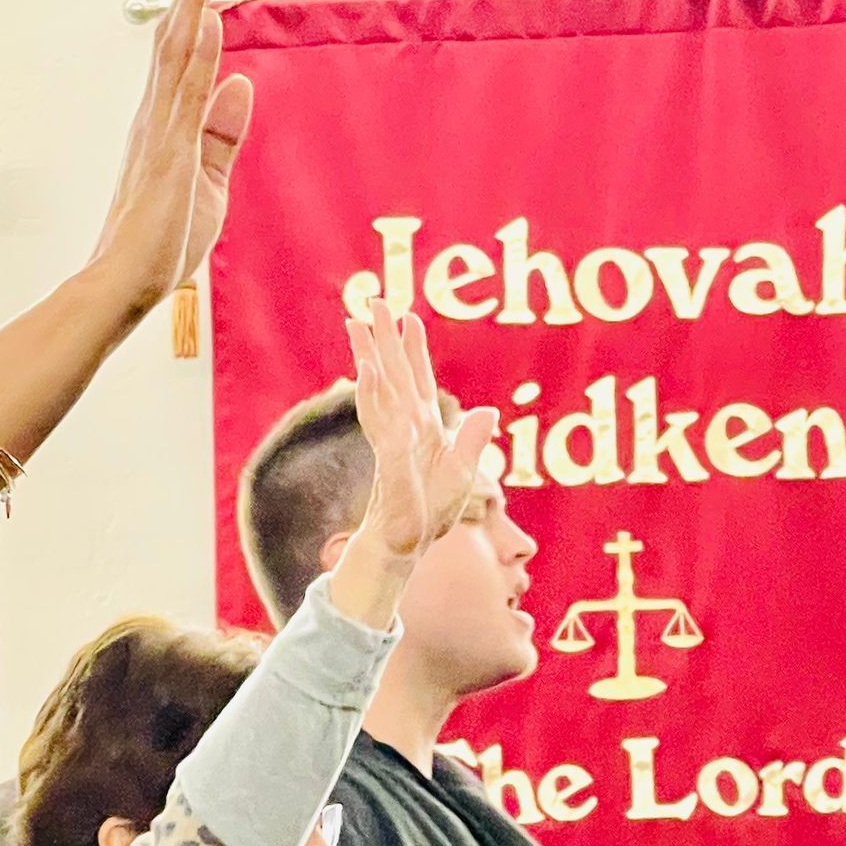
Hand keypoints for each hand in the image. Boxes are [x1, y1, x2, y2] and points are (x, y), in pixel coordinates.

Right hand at [92, 0, 254, 315]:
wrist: (125, 283)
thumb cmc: (158, 245)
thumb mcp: (210, 183)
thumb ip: (224, 134)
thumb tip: (240, 84)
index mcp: (165, 128)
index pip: (182, 59)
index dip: (196, 14)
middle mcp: (157, 119)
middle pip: (175, 41)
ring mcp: (161, 132)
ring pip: (177, 53)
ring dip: (193, 4)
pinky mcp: (171, 152)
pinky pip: (186, 92)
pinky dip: (196, 54)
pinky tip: (206, 21)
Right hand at [347, 302, 500, 566]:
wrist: (408, 545)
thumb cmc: (430, 513)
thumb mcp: (463, 473)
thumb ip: (473, 440)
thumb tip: (489, 411)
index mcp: (425, 427)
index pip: (419, 380)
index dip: (415, 349)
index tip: (409, 316)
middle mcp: (405, 427)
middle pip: (393, 374)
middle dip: (383, 337)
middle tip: (372, 300)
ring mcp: (393, 441)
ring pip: (379, 389)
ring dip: (369, 356)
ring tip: (357, 324)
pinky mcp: (389, 460)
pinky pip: (380, 422)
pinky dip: (372, 396)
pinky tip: (367, 371)